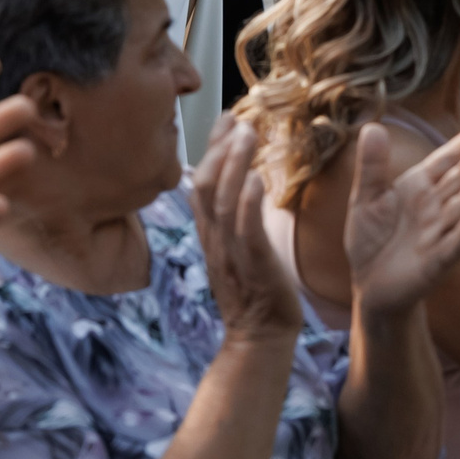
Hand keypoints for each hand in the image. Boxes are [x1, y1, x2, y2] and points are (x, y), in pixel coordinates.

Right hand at [193, 116, 300, 343]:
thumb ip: (231, 220)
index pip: (200, 185)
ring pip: (223, 203)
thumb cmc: (254, 294)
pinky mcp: (253, 268)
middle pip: (205, 187)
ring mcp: (231, 254)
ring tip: (247, 134)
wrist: (259, 340)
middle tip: (237, 118)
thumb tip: (237, 184)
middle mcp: (215, 241)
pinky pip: (245, 232)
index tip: (226, 119)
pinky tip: (256, 178)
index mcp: (211, 236)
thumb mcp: (235, 252)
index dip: (211, 150)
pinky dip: (247, 203)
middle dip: (219, 149)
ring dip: (233, 165)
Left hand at [342, 118, 459, 317]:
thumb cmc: (372, 237)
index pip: (448, 160)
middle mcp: (436, 207)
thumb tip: (373, 126)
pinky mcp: (435, 263)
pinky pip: (451, 247)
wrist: (370, 284)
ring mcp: (439, 234)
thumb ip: (372, 166)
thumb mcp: (365, 197)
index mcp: (421, 186)